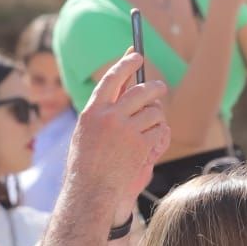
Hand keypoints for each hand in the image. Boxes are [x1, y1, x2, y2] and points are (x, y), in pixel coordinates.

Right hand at [69, 53, 169, 207]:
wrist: (91, 190)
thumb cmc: (86, 162)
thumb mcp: (87, 131)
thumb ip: (102, 110)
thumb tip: (121, 87)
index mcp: (92, 111)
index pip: (112, 78)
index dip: (126, 63)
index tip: (137, 55)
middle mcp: (109, 117)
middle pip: (141, 91)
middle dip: (155, 87)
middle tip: (160, 87)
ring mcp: (125, 131)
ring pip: (154, 111)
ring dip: (157, 116)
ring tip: (150, 125)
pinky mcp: (140, 145)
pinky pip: (158, 130)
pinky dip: (158, 134)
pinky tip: (149, 143)